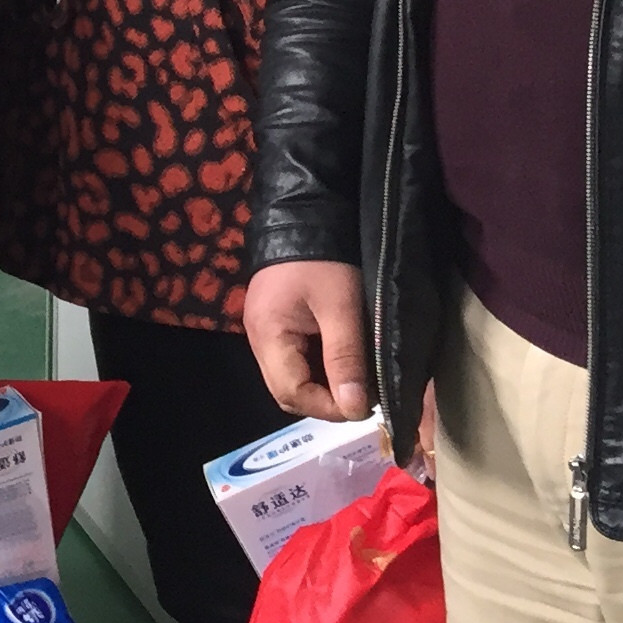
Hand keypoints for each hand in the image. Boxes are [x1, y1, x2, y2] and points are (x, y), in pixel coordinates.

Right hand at [243, 258, 375, 423]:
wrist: (305, 212)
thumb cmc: (324, 261)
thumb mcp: (341, 308)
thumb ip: (345, 358)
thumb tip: (356, 410)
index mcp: (268, 335)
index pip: (291, 393)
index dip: (328, 407)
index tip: (364, 404)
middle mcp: (258, 338)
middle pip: (287, 390)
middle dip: (325, 400)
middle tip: (363, 393)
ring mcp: (264, 330)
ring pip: (291, 376)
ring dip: (323, 385)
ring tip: (357, 377)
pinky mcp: (275, 321)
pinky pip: (293, 358)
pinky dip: (318, 367)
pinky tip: (342, 358)